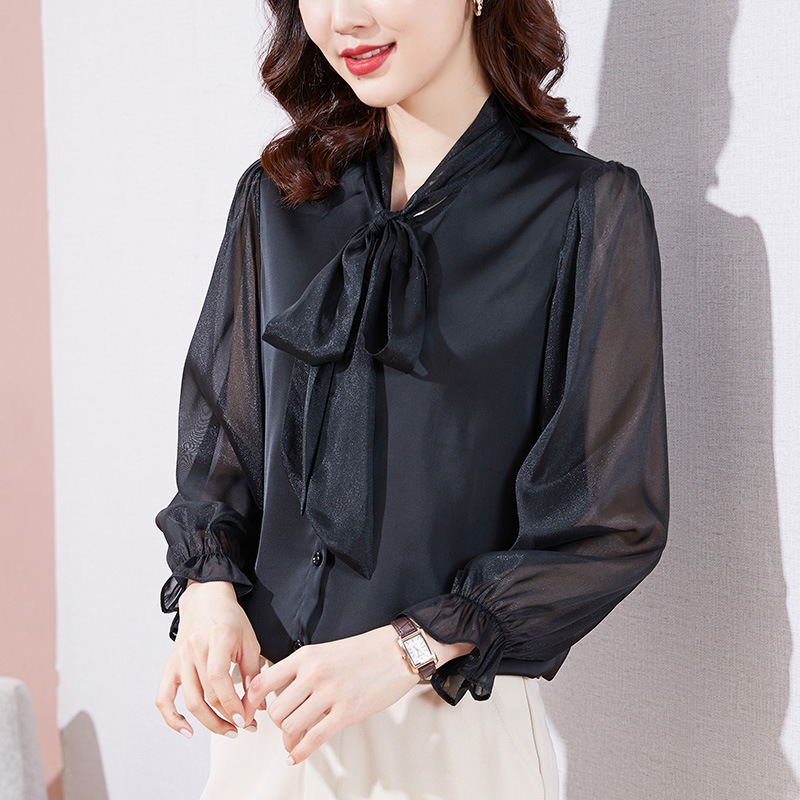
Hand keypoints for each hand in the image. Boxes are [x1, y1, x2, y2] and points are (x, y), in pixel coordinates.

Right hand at [155, 580, 262, 738]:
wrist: (206, 600)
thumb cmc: (231, 620)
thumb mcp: (250, 641)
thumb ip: (254, 673)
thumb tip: (258, 706)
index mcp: (217, 637)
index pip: (218, 678)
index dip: (231, 703)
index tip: (245, 719)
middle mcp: (194, 648)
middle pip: (206, 694)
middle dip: (226, 717)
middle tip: (243, 727)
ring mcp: (179, 658)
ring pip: (190, 701)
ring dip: (208, 723)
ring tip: (226, 731)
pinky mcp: (170, 666)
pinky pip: (164, 698)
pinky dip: (172, 718)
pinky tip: (187, 731)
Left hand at [241, 624, 420, 764]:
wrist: (396, 652)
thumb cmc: (362, 652)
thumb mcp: (324, 652)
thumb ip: (301, 670)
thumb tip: (278, 695)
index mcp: (305, 656)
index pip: (263, 682)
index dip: (250, 703)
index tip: (249, 714)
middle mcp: (313, 674)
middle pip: (275, 711)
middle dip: (276, 725)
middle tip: (283, 726)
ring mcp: (330, 694)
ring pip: (290, 727)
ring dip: (288, 740)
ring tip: (292, 742)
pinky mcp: (347, 712)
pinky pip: (313, 740)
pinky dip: (299, 753)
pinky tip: (295, 756)